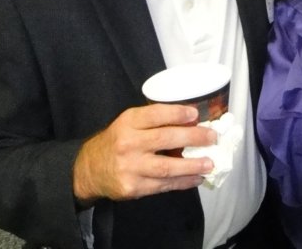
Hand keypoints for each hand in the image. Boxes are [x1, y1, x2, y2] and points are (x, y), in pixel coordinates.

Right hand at [72, 103, 216, 202]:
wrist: (89, 170)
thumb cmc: (116, 141)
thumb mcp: (128, 124)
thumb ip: (153, 121)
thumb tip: (191, 121)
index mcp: (128, 123)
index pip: (155, 114)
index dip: (177, 113)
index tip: (195, 113)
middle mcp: (128, 144)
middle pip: (165, 139)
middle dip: (193, 138)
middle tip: (212, 137)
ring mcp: (130, 168)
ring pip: (167, 167)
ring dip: (192, 166)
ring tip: (210, 163)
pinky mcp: (133, 188)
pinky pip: (163, 185)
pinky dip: (182, 182)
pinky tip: (196, 178)